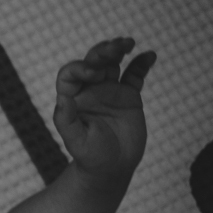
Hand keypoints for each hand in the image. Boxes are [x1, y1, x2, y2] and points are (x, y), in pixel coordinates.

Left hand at [54, 37, 155, 185]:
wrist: (113, 168)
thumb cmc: (90, 157)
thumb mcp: (76, 142)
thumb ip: (66, 120)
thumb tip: (62, 98)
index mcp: (73, 99)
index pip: (70, 74)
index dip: (79, 68)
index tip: (93, 73)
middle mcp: (90, 91)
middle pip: (93, 62)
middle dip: (103, 52)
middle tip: (117, 46)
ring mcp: (110, 91)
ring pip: (113, 63)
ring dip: (119, 50)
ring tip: (129, 43)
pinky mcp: (129, 96)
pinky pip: (135, 75)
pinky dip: (142, 64)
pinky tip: (149, 56)